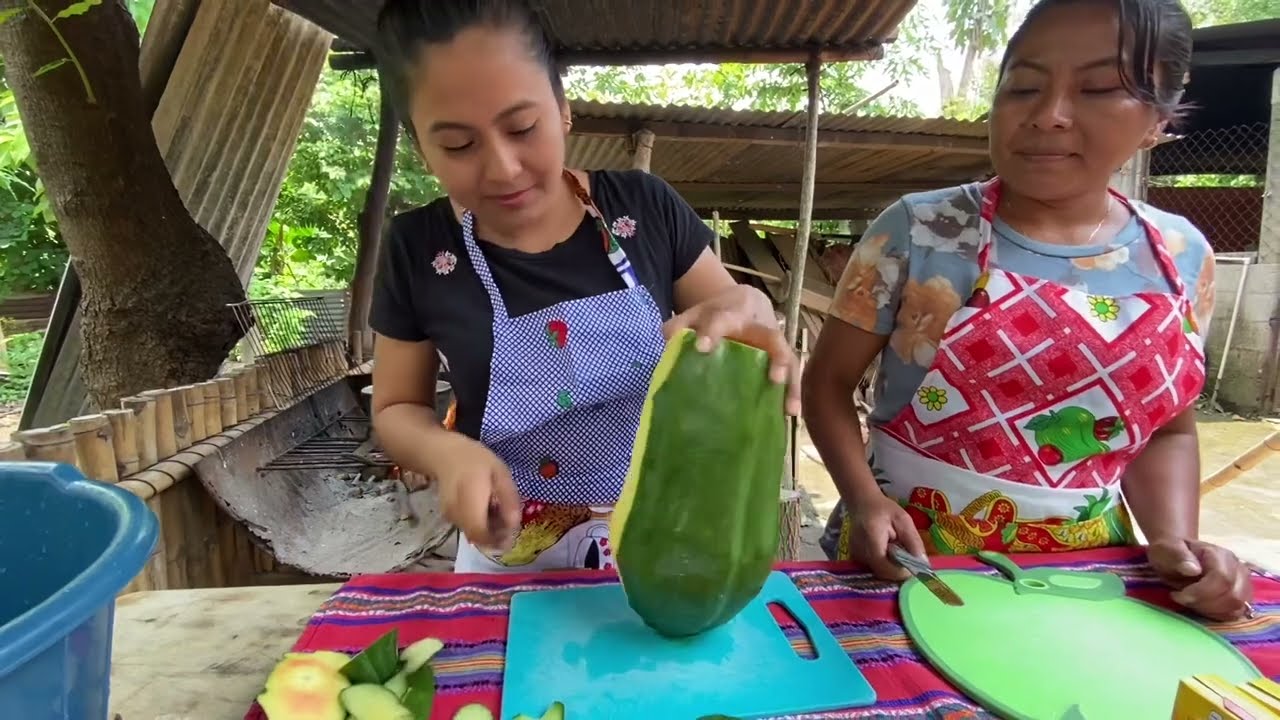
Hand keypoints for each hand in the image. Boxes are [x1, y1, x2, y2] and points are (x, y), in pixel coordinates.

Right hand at [433, 435, 521, 550]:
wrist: (444, 454)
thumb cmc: (475, 460)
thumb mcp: (500, 474)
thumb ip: (509, 500)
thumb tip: (515, 525)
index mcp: (471, 503)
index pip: (481, 535)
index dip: (497, 541)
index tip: (512, 535)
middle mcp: (457, 515)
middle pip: (478, 538)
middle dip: (496, 536)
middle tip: (508, 522)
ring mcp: (450, 517)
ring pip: (472, 534)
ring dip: (488, 530)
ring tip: (497, 511)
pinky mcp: (448, 516)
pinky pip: (467, 527)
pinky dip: (479, 524)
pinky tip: (486, 508)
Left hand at [664, 284, 800, 415]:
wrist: (745, 302)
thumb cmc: (715, 316)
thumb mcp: (694, 315)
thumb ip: (678, 327)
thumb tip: (671, 342)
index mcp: (731, 313)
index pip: (722, 320)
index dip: (712, 332)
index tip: (702, 348)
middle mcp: (758, 326)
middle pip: (771, 337)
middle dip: (776, 357)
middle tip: (774, 378)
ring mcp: (774, 342)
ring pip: (788, 357)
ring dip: (791, 382)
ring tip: (789, 408)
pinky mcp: (782, 358)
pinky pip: (793, 374)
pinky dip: (793, 392)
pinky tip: (791, 413)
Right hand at [846, 491, 927, 581]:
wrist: (862, 503)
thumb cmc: (883, 509)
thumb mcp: (903, 520)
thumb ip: (913, 542)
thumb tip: (923, 563)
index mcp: (872, 542)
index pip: (888, 570)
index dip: (903, 572)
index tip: (916, 566)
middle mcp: (860, 553)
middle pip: (884, 574)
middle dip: (899, 569)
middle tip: (908, 556)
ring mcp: (856, 558)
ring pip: (879, 573)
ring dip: (892, 567)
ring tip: (896, 550)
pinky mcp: (856, 559)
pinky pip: (874, 568)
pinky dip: (885, 564)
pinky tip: (888, 551)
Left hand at [1147, 537, 1253, 621]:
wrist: (1175, 557)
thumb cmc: (1170, 553)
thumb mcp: (1166, 550)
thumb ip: (1178, 556)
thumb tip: (1194, 569)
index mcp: (1219, 554)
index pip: (1222, 578)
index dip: (1201, 592)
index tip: (1178, 594)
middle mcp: (1237, 568)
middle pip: (1233, 596)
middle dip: (1205, 603)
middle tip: (1182, 599)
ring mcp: (1242, 583)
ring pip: (1237, 607)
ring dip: (1210, 610)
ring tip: (1190, 601)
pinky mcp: (1241, 596)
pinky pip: (1236, 613)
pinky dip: (1216, 615)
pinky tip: (1199, 607)